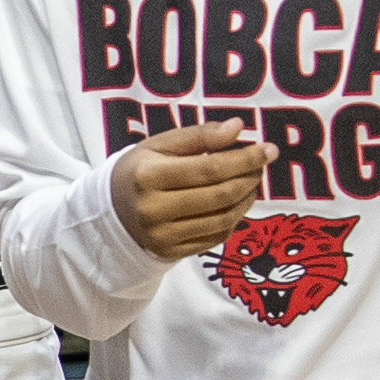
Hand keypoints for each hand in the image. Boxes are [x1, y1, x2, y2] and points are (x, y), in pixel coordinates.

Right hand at [108, 117, 269, 259]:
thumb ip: (199, 135)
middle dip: (249, 178)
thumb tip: (238, 128)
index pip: (209, 169)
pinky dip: (234, 219)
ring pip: (222, 219)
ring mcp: (161, 236)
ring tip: (251, 183)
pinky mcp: (170, 252)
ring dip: (246, 199)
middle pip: (219, 195)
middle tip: (261, 165)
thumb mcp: (161, 144)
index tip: (268, 150)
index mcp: (148, 176)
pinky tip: (236, 203)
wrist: (111, 210)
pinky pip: (215, 237)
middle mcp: (153, 210)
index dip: (244, 159)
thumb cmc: (140, 170)